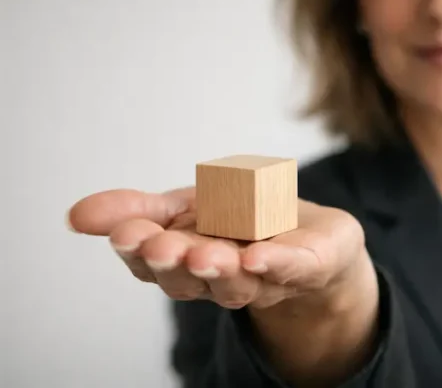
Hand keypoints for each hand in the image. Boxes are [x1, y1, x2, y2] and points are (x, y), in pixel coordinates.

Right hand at [67, 187, 368, 310]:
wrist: (316, 241)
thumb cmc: (244, 223)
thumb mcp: (186, 208)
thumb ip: (137, 210)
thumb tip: (74, 215)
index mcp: (186, 259)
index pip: (154, 264)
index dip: (138, 250)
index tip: (125, 233)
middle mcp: (220, 278)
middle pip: (190, 281)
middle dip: (175, 264)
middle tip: (163, 247)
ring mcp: (264, 278)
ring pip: (237, 283)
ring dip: (219, 270)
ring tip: (206, 254)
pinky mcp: (305, 267)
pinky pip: (290, 269)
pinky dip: (274, 264)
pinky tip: (258, 257)